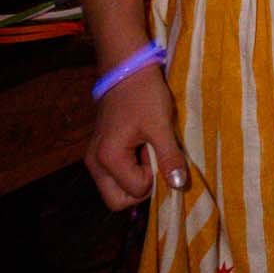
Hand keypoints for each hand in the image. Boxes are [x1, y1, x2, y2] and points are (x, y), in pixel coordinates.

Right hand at [85, 68, 185, 210]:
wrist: (127, 71)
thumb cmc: (144, 95)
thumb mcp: (161, 126)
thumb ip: (170, 157)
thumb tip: (178, 185)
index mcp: (108, 159)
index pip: (135, 191)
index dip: (154, 177)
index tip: (159, 152)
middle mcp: (95, 164)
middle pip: (117, 200)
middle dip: (141, 188)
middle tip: (154, 160)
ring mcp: (95, 159)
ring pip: (116, 190)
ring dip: (136, 178)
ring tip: (148, 151)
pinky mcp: (100, 153)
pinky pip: (115, 175)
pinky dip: (131, 169)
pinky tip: (142, 147)